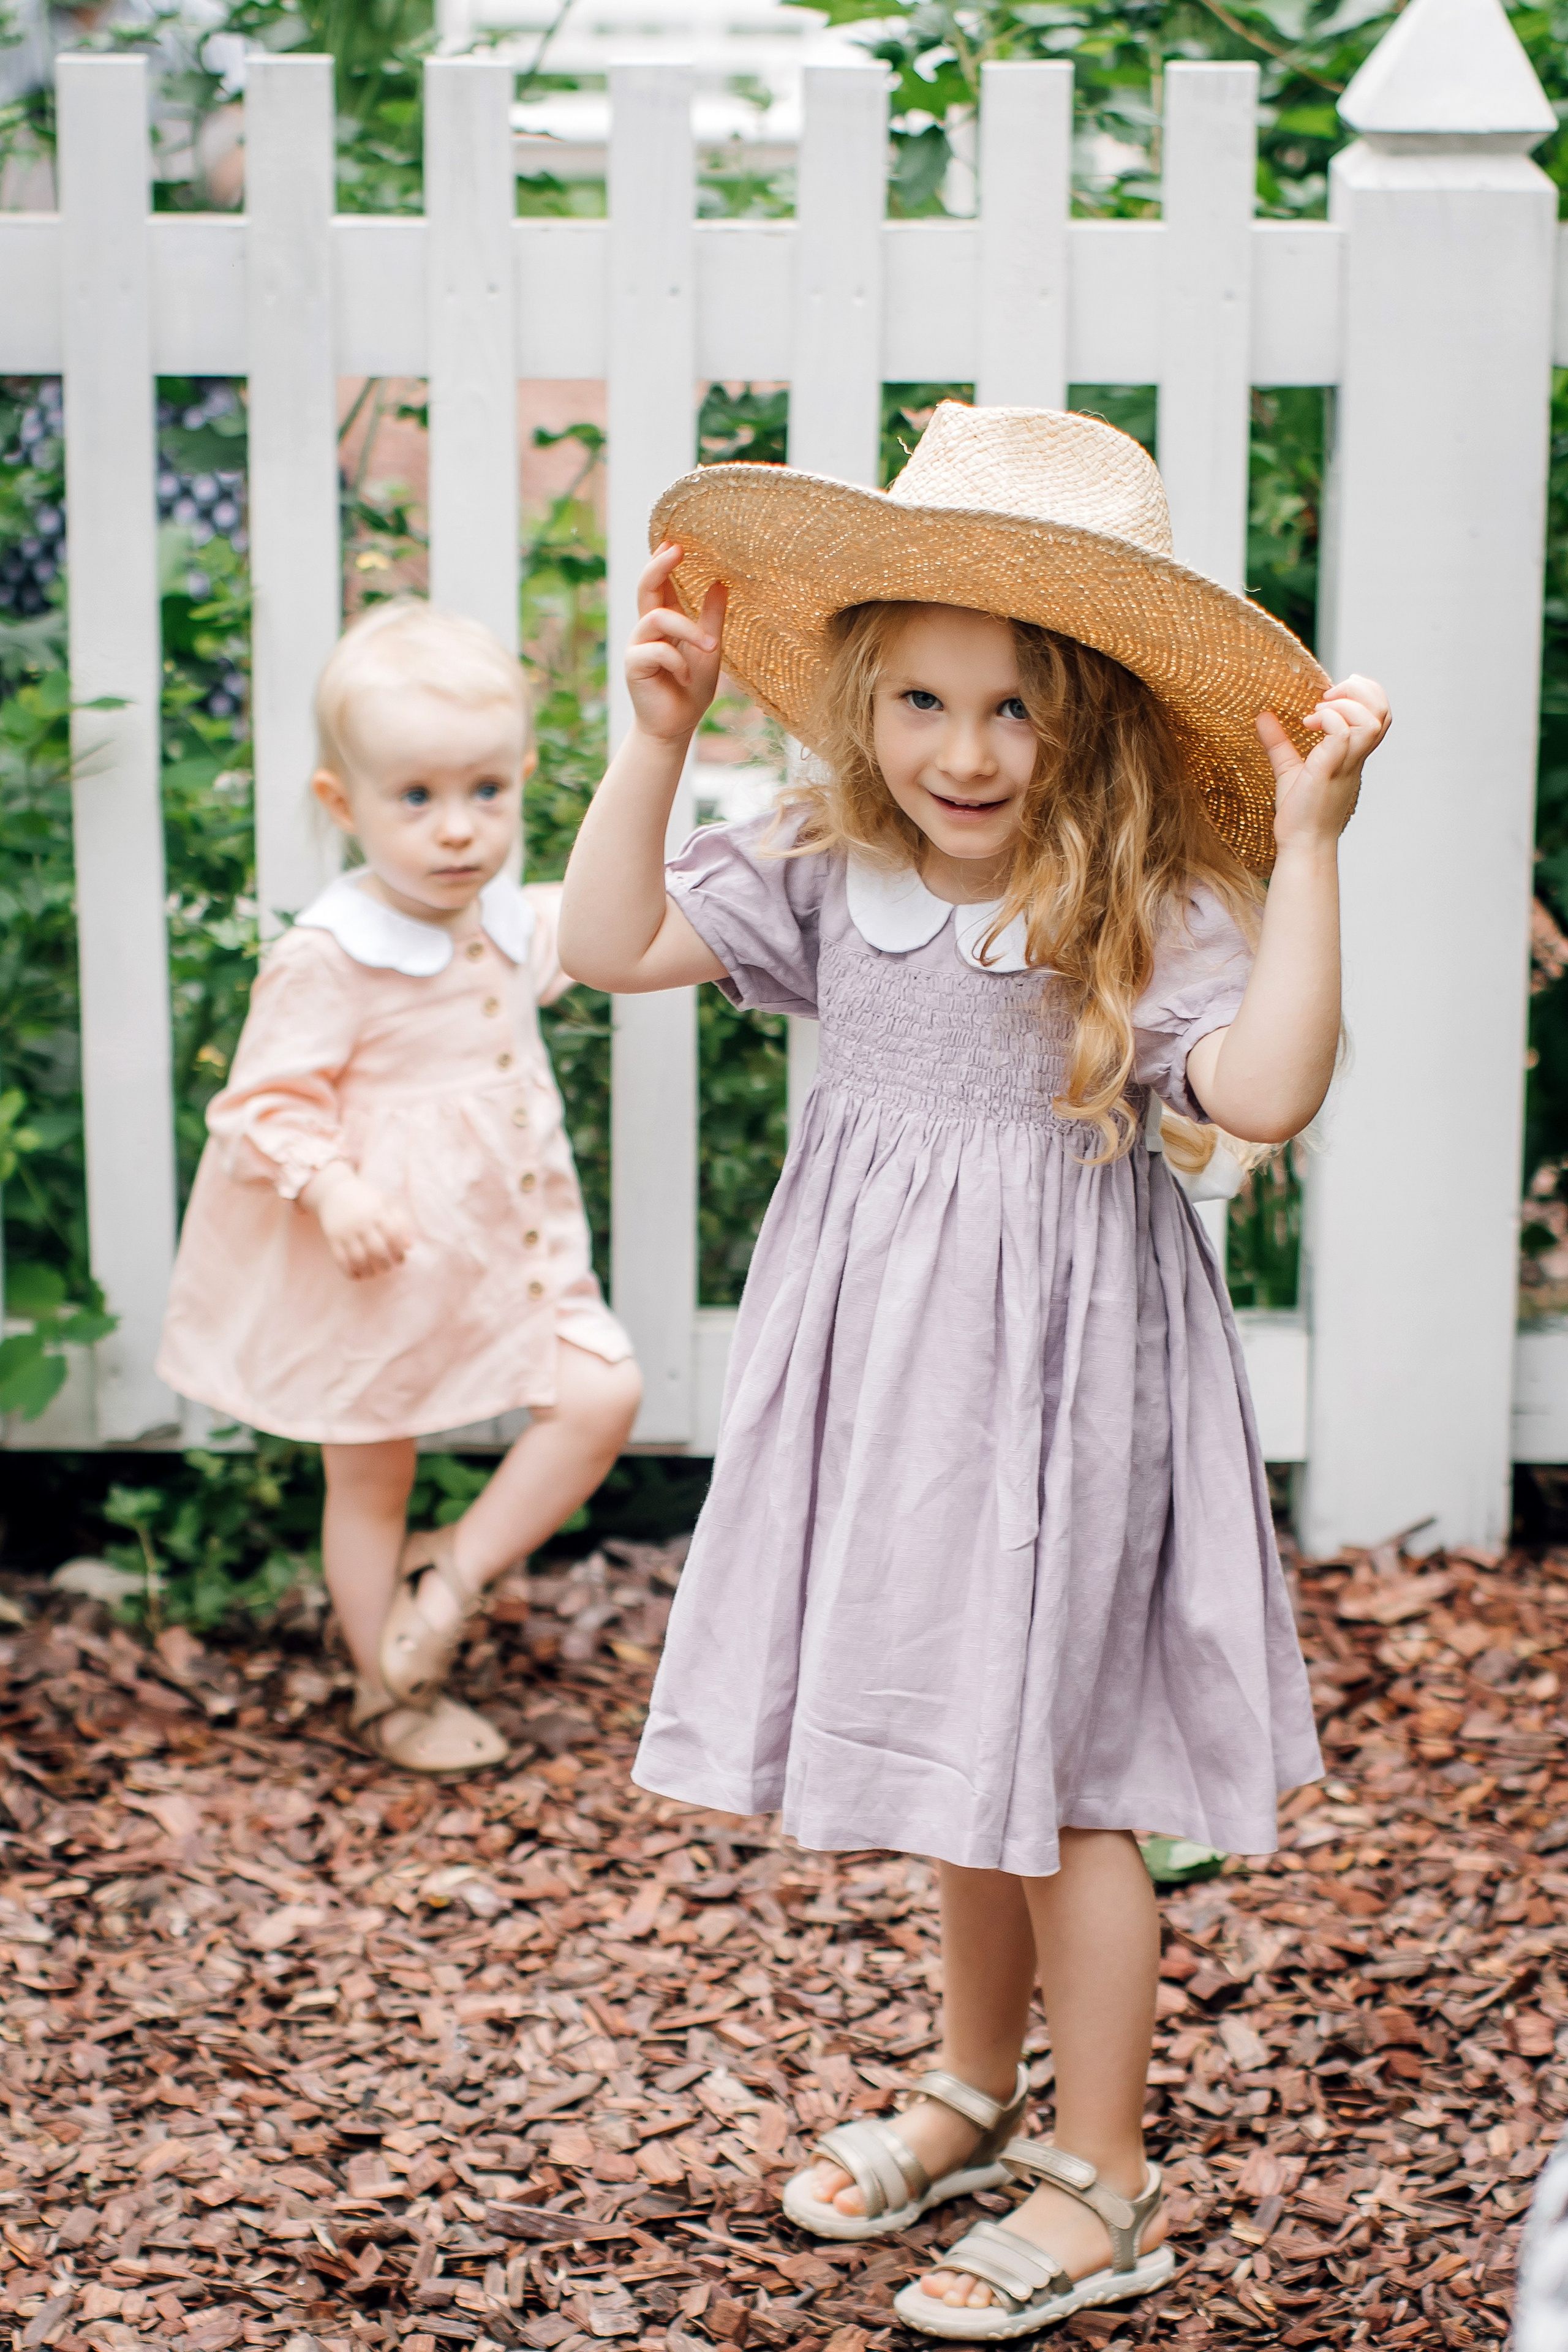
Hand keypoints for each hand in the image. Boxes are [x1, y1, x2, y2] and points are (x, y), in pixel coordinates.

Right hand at [300, 1164, 412, 1279]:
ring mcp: (346, 1231)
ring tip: (374, 1274)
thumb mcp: (386, 1203)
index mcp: (378, 1212)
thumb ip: (400, 1222)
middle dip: (385, 1265)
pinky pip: (340, 1260)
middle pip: (377, 1250)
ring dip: (368, 1272)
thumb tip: (409, 1247)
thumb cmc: (366, 1199)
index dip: (398, 1252)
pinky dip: (350, 1273)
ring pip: (358, 1259)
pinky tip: (358, 1276)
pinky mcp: (332, 1238)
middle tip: (387, 1268)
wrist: (334, 1190)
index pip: (393, 1236)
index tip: (400, 1260)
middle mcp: (362, 1222)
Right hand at [627, 543, 725, 745]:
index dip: (663, 560)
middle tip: (676, 548)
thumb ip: (711, 618)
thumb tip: (721, 582)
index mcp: (664, 621)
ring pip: (658, 618)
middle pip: (645, 587)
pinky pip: (656, 651)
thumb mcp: (709, 649)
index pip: (659, 583)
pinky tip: (688, 678)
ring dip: (688, 630)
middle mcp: (647, 629)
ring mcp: (638, 646)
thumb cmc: (692, 688)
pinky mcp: (634, 666)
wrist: (676, 726)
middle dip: (658, 566)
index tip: (675, 540)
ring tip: (711, 648)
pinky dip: (678, 662)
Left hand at [1257, 674, 1389, 855]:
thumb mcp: (1289, 768)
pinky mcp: (1330, 769)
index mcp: (1354, 753)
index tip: (1333, 693)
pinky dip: (1327, 719)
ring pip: (1372, 720)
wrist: (1302, 844)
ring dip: (1344, 705)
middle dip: (1361, 690)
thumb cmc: (1299, 812)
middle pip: (1384, 711)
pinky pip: (1343, 733)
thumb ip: (1279, 742)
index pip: (1381, 714)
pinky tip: (1307, 724)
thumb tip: (1263, 716)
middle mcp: (1356, 756)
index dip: (1366, 694)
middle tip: (1327, 695)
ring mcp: (1346, 763)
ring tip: (1315, 712)